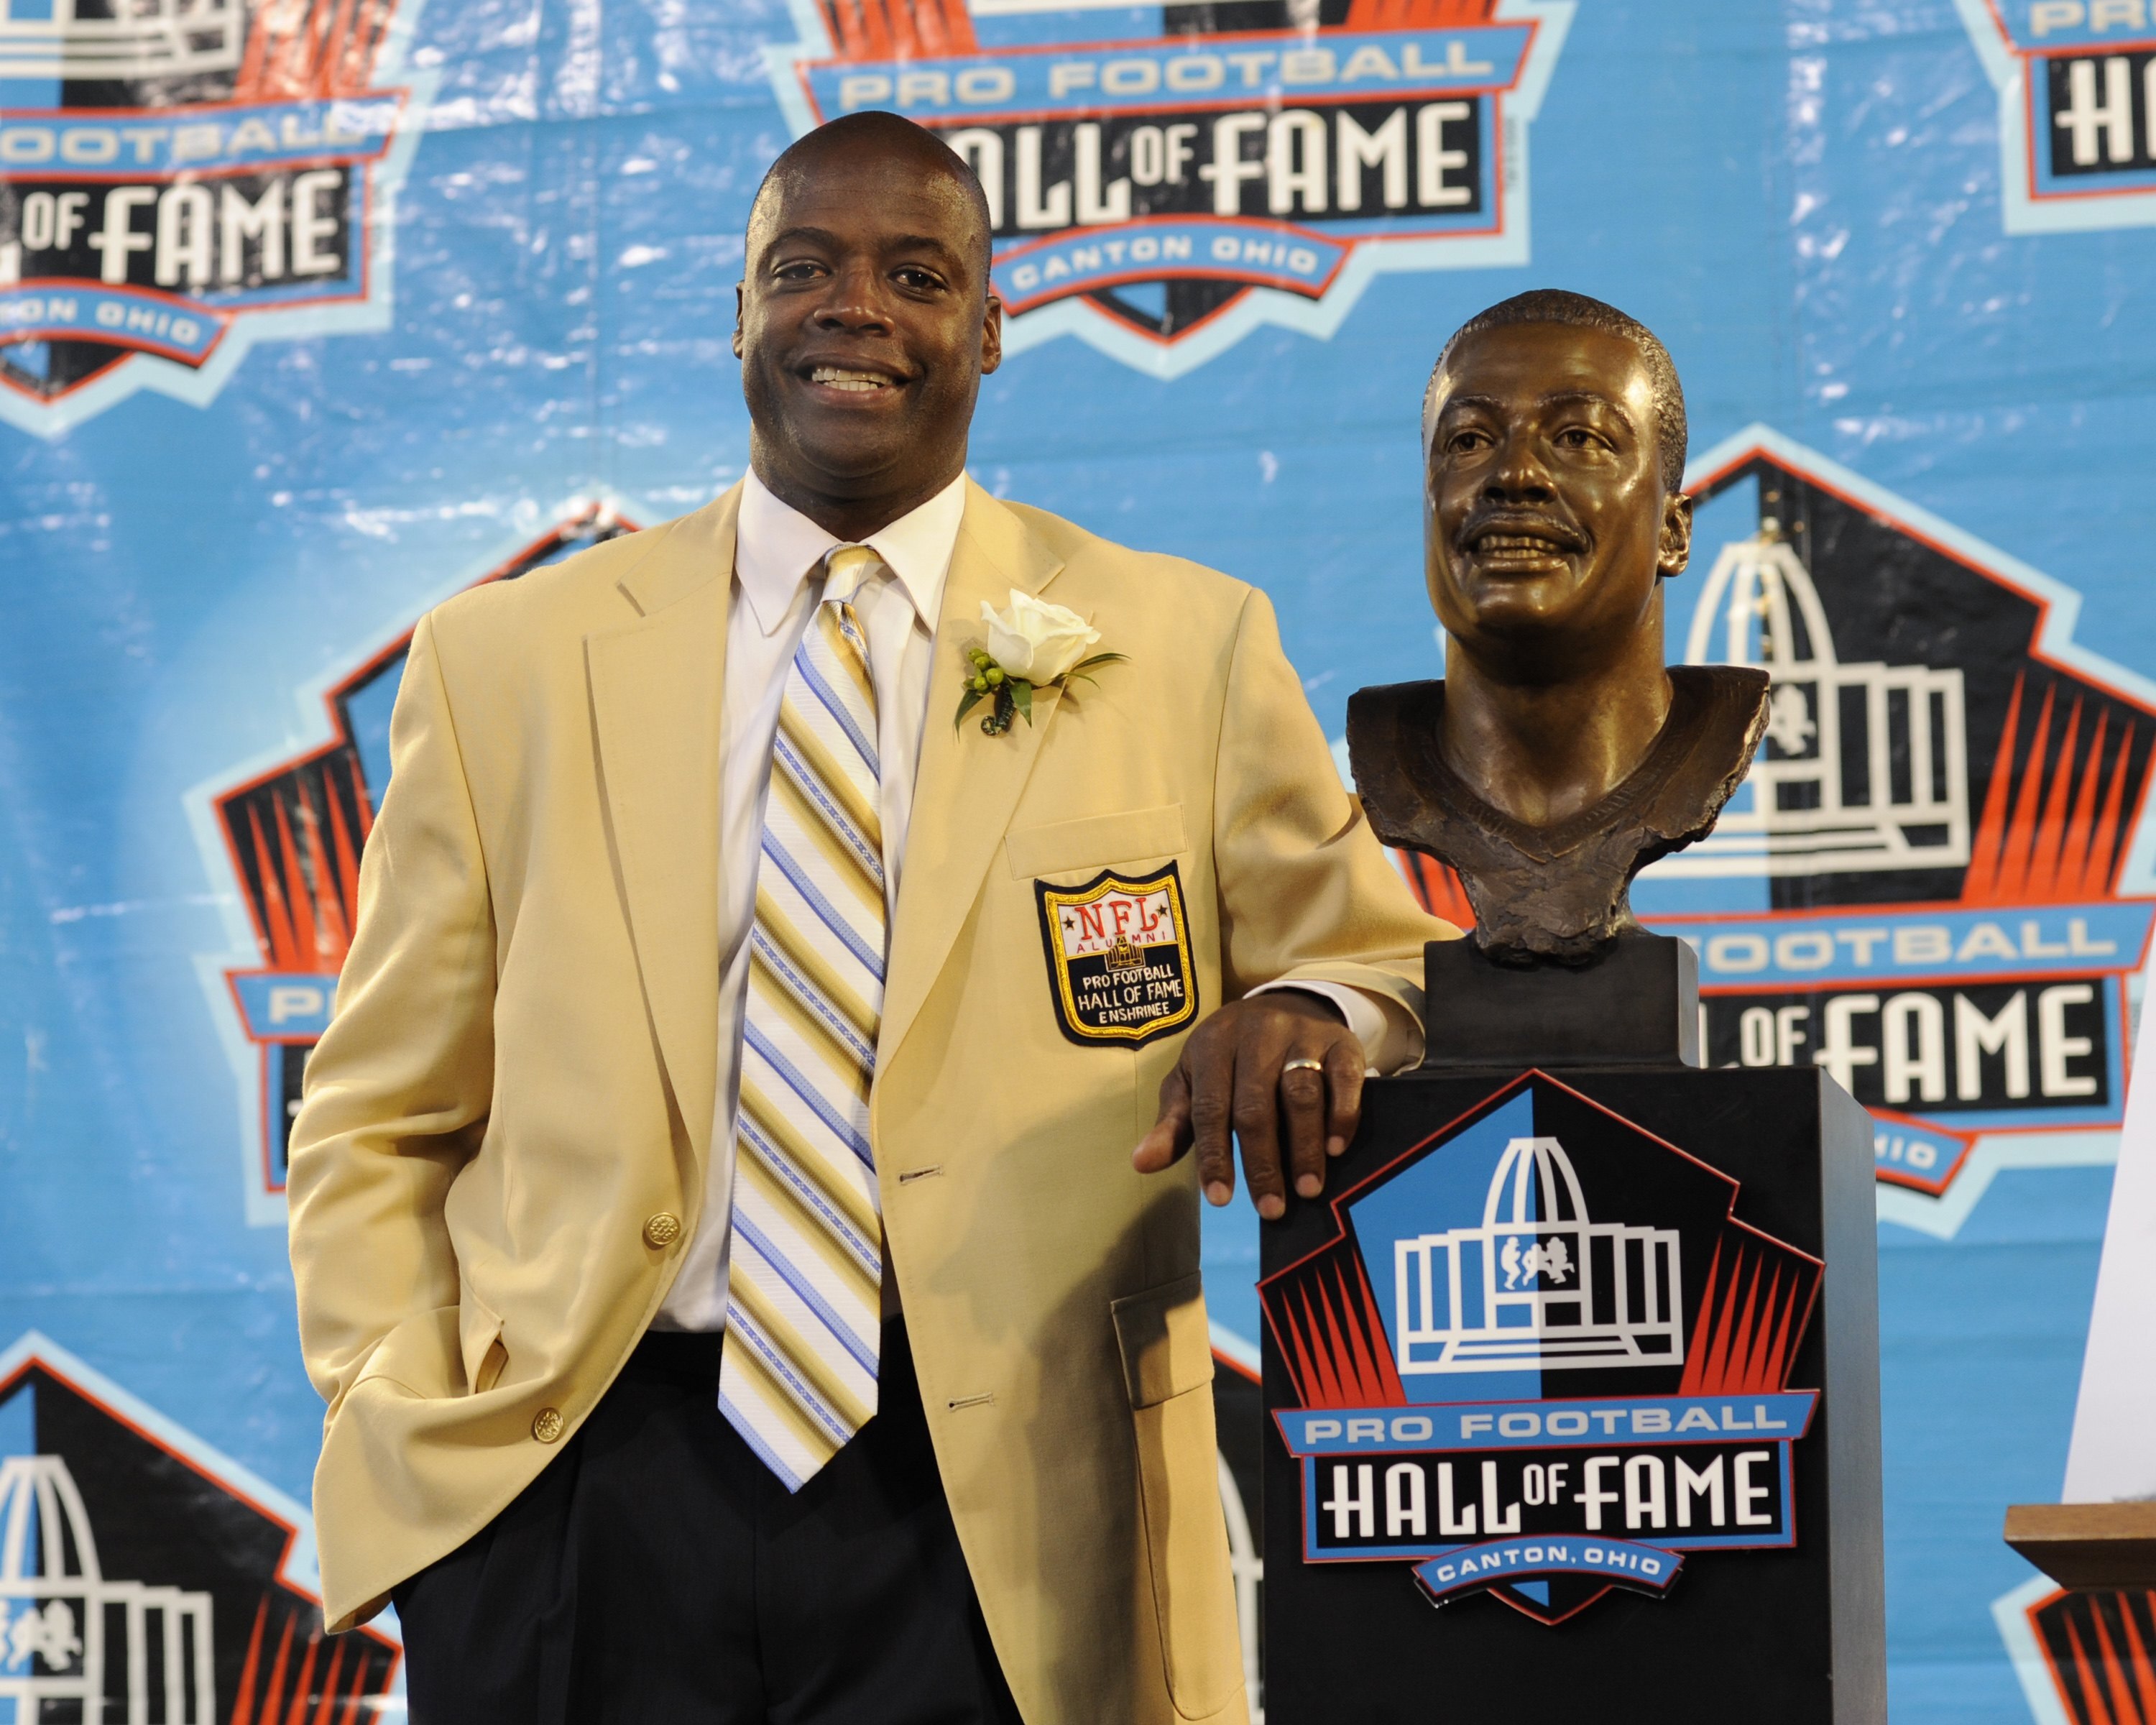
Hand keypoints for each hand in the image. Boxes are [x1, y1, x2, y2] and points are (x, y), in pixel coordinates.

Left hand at [1132, 993, 1366, 1219]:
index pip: (1211, 1107)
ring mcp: (1302, 1034)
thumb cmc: (1229, 1057)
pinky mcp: (1340, 1040)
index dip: (1215, 1155)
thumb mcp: (1193, 1080)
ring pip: (1302, 1092)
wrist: (1285, 1004)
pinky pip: (1345, 1077)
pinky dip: (1342, 1114)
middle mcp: (1257, 1034)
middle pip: (1257, 1105)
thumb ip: (1173, 1123)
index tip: (1220, 1199)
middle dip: (1262, 1163)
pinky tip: (1336, 1148)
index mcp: (1214, 1045)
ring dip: (1304, 1146)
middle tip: (1271, 1209)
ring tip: (1307, 1189)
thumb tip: (1141, 1164)